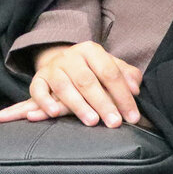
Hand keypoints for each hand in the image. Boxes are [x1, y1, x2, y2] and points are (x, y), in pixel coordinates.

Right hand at [0, 42, 141, 128]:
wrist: (64, 63)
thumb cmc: (93, 71)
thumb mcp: (111, 68)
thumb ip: (127, 76)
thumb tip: (135, 89)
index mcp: (91, 51)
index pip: (109, 72)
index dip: (123, 95)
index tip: (132, 117)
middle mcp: (70, 56)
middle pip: (87, 80)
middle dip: (103, 103)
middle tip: (115, 123)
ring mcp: (53, 68)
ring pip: (63, 86)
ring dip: (78, 105)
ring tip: (92, 121)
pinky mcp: (38, 79)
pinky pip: (37, 90)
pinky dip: (44, 101)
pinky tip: (54, 113)